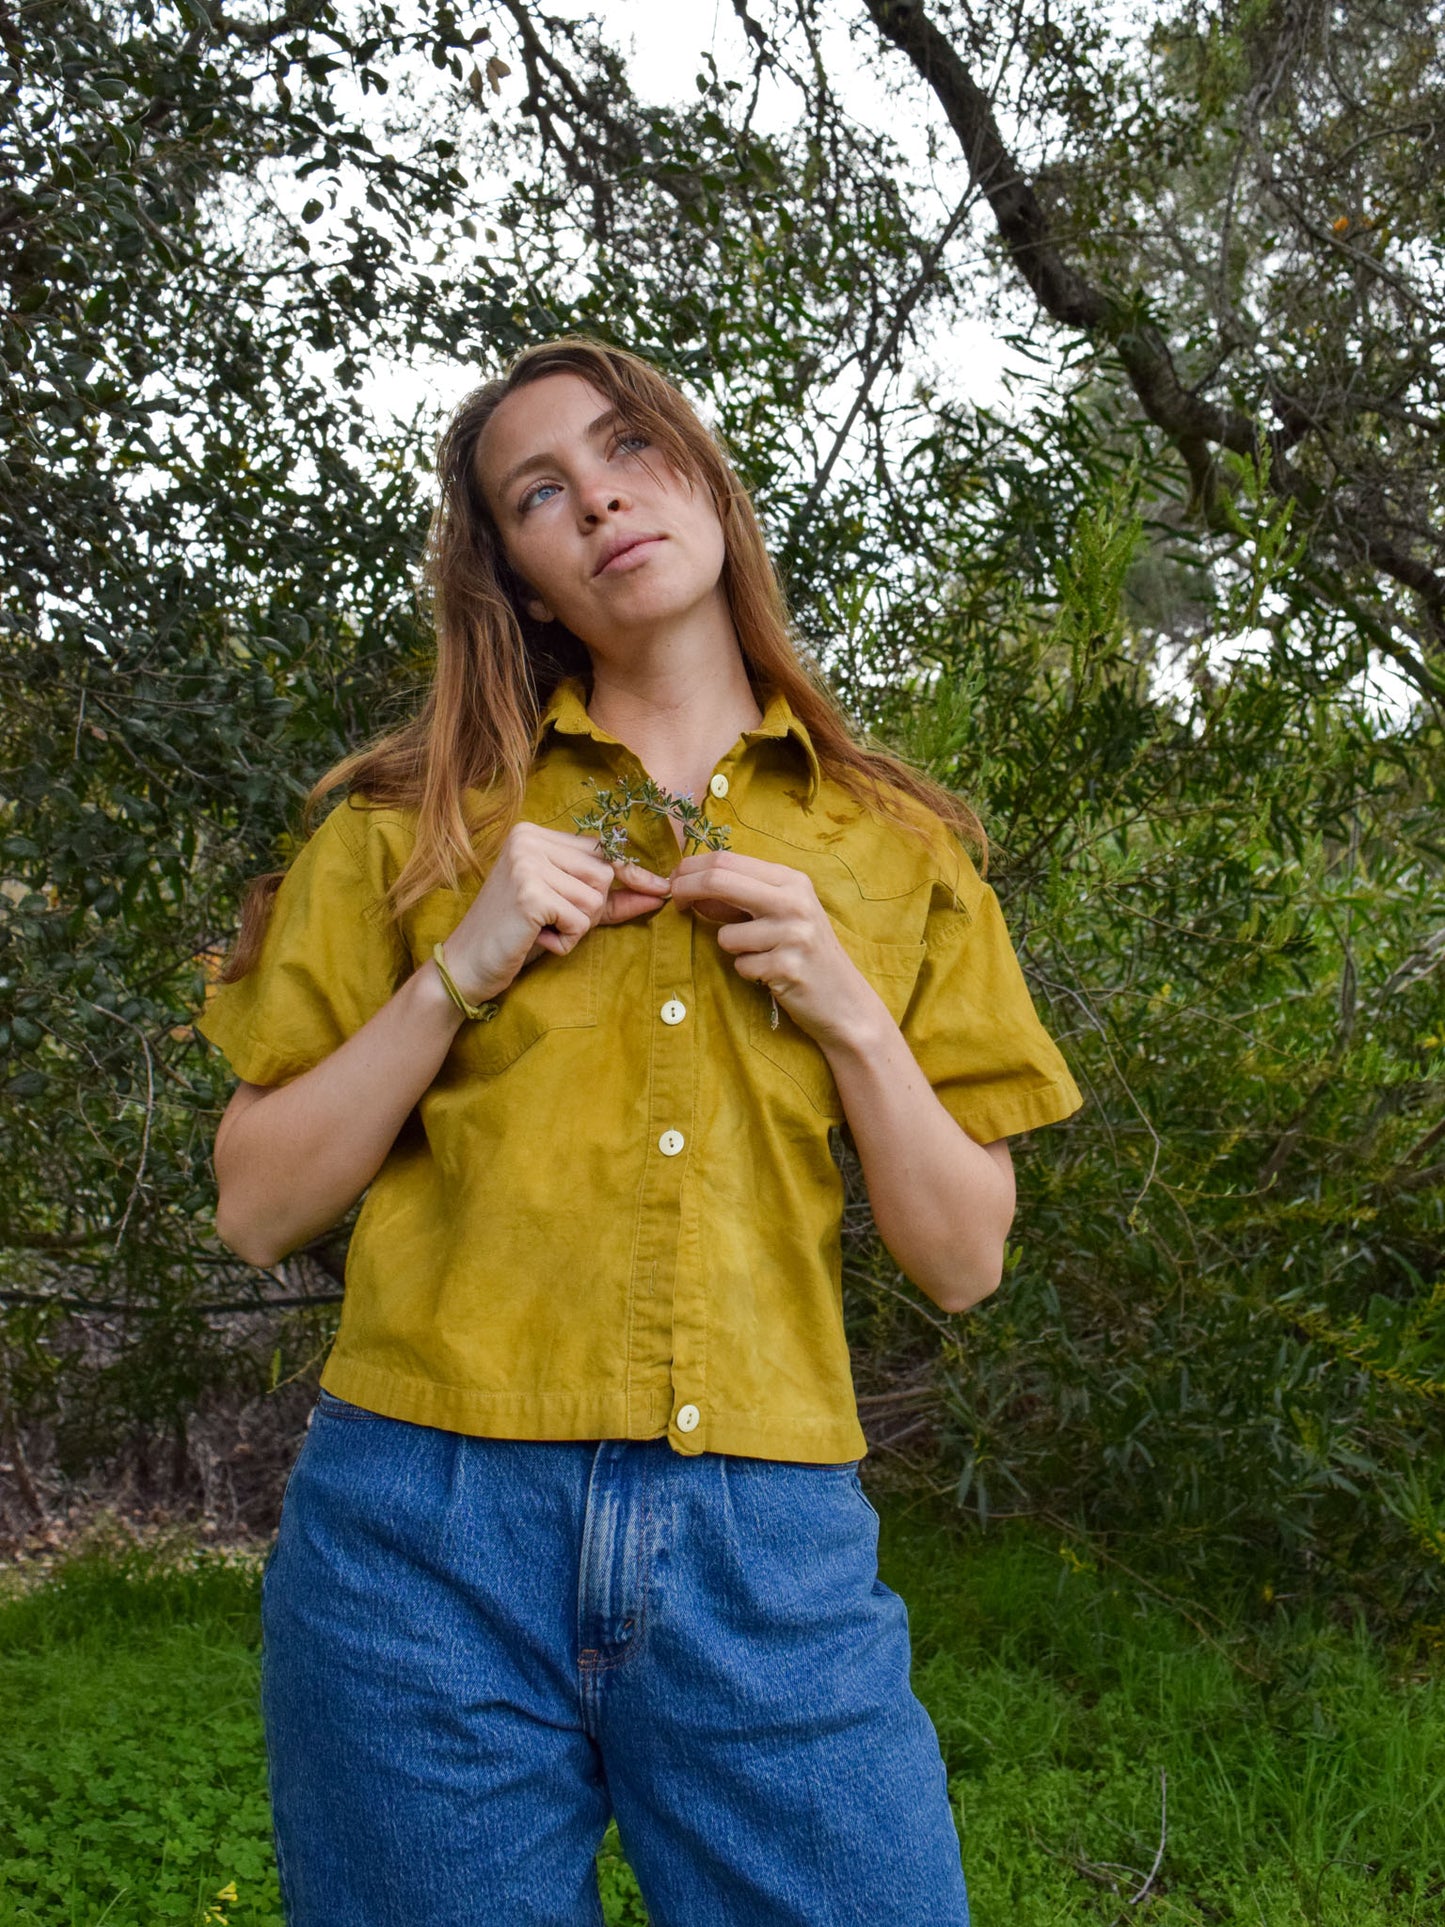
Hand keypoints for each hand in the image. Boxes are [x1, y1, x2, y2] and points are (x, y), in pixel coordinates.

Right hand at [441, 822, 670, 1002]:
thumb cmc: (516, 937)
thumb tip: (659, 892)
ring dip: (576, 927)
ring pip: (594, 899)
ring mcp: (526, 863)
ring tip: (540, 931)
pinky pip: (580, 921)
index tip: (660, 888)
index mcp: (533, 834)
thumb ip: (609, 900)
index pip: (600, 849)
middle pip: (603, 874)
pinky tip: (535, 940)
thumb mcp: (565, 910)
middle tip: (552, 923)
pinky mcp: (529, 893)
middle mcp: (528, 840)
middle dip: (590, 909)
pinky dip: (565, 941)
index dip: (630, 873)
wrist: (467, 966)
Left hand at [667, 849, 881, 1048]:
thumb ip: (740, 897)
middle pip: (718, 880)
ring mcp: (793, 933)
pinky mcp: (787, 967)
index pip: (727, 859)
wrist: (846, 1001)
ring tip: (760, 956)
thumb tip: (689, 885)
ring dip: (732, 949)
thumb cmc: (806, 953)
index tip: (675, 882)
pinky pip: (740, 966)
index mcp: (791, 880)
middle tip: (675, 904)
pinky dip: (747, 972)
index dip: (691, 869)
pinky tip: (772, 974)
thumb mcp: (780, 913)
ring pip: (725, 935)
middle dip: (686, 890)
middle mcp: (794, 901)